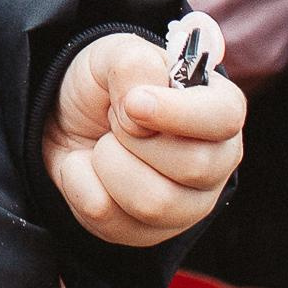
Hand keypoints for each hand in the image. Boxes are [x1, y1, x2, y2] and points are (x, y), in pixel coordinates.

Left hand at [41, 31, 243, 247]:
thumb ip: (134, 66)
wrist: (63, 120)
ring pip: (152, 202)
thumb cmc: (104, 85)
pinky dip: (82, 184)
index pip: (224, 118)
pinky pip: (110, 220)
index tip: (132, 103)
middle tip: (114, 118)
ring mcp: (188, 205)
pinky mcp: (149, 233)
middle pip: (191, 166)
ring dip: (108, 162)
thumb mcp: (113, 54)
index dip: (178, 113)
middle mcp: (217, 162)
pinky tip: (88, 168)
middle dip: (133, 136)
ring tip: (103, 144)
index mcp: (220, 110)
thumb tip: (139, 106)